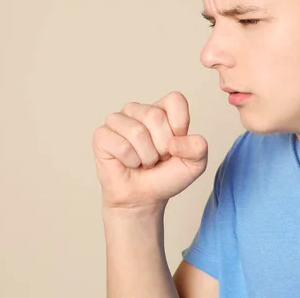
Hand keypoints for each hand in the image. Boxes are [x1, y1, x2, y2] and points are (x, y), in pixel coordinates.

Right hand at [92, 91, 207, 210]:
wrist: (143, 199)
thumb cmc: (165, 177)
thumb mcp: (194, 164)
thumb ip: (198, 148)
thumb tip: (175, 142)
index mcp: (161, 109)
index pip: (175, 100)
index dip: (179, 126)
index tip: (175, 145)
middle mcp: (138, 110)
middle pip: (155, 116)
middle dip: (161, 146)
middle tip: (157, 158)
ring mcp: (118, 120)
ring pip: (137, 132)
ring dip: (145, 156)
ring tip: (143, 161)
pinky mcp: (102, 135)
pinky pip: (121, 146)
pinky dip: (130, 161)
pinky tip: (128, 163)